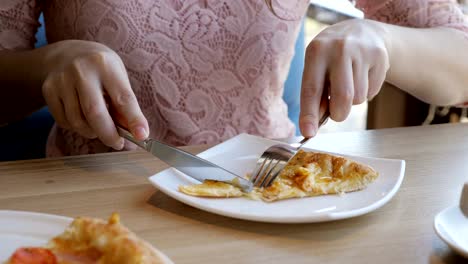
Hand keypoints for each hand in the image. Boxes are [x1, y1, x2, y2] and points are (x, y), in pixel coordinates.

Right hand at [41, 40, 147, 148]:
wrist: (66, 53)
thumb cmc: (100, 69)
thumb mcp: (118, 77)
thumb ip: (125, 103)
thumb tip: (135, 133)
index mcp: (106, 64)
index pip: (123, 98)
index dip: (134, 120)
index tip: (142, 136)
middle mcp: (82, 70)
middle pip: (95, 113)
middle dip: (109, 134)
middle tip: (118, 144)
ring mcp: (62, 80)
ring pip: (77, 121)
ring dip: (92, 132)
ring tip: (100, 127)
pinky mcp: (48, 90)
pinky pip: (64, 121)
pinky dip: (76, 127)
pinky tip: (83, 118)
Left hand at [299, 19, 389, 136]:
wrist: (362, 32)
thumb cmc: (331, 59)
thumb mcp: (316, 68)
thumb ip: (314, 94)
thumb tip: (311, 126)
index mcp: (316, 51)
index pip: (311, 89)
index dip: (309, 114)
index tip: (308, 133)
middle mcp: (339, 49)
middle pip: (342, 97)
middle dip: (339, 114)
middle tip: (337, 113)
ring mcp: (362, 51)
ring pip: (358, 98)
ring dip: (352, 102)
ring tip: (349, 84)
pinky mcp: (380, 57)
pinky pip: (372, 92)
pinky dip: (366, 93)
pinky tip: (363, 77)